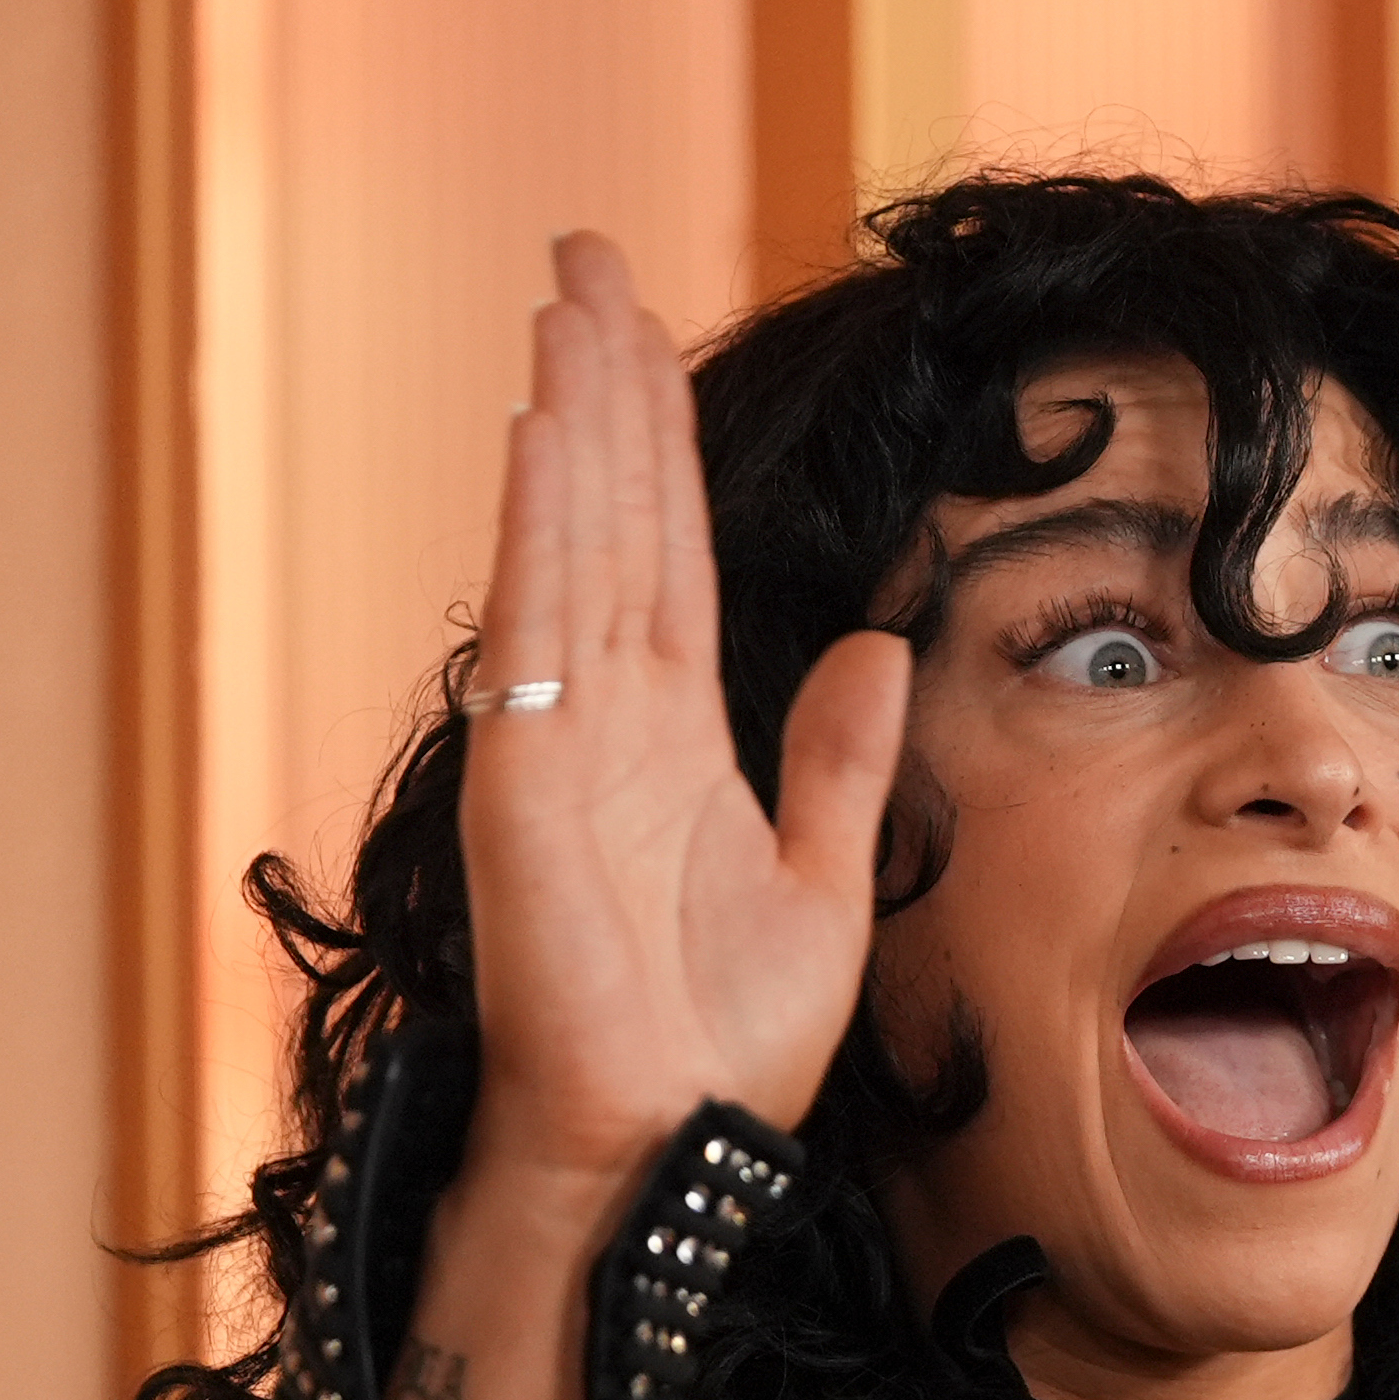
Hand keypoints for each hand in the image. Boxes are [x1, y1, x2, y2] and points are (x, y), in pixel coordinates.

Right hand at [458, 231, 905, 1198]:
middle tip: (586, 254)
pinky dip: (539, 526)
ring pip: (570, 541)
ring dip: (570, 418)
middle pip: (607, 514)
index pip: (664, 550)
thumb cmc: (723, 1044)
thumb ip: (838, 759)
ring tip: (569, 299)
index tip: (641, 331)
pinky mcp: (528, 779)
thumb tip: (870, 642)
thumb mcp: (825, 879)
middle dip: (599, 384)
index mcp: (673, 736)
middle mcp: (606, 716)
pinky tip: (539, 430)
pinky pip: (537, 627)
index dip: (654, 440)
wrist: (668, 1145)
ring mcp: (559, 739)